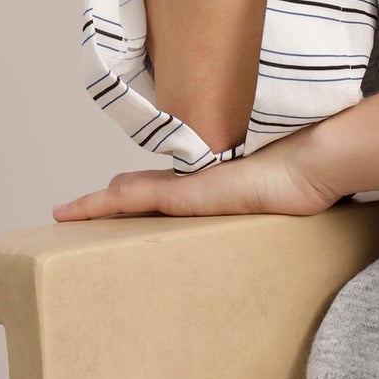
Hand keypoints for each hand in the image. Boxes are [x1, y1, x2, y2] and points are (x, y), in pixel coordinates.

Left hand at [50, 127, 341, 223]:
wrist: (313, 164)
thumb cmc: (309, 182)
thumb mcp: (282, 198)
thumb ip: (272, 197)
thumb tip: (291, 205)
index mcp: (215, 184)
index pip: (165, 187)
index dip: (138, 191)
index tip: (116, 195)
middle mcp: (195, 180)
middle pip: (140, 187)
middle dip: (111, 198)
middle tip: (79, 211)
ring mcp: (188, 184)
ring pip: (128, 194)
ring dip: (96, 205)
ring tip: (65, 214)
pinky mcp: (185, 192)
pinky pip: (133, 199)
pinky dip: (101, 205)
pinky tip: (75, 212)